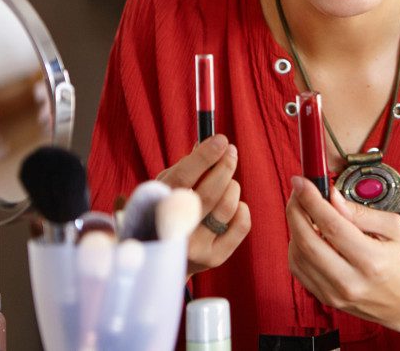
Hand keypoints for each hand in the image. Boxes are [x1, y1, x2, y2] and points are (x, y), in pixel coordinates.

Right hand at [157, 134, 250, 276]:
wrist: (163, 259)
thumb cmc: (167, 211)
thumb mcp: (166, 188)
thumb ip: (185, 167)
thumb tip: (208, 142)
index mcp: (157, 207)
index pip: (182, 179)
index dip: (204, 157)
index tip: (221, 140)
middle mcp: (174, 230)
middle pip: (209, 193)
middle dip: (225, 167)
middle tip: (231, 152)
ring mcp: (194, 246)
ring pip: (227, 207)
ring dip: (233, 187)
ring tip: (229, 183)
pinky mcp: (213, 258)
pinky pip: (240, 225)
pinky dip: (242, 208)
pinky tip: (234, 205)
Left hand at [286, 175, 399, 332]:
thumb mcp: (394, 229)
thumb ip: (361, 212)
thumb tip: (332, 197)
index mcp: (371, 261)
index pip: (331, 225)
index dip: (311, 199)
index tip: (301, 181)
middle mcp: (350, 281)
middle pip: (306, 241)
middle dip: (295, 210)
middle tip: (297, 192)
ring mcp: (336, 295)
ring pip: (298, 257)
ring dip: (294, 229)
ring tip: (304, 212)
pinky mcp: (328, 300)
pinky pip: (299, 271)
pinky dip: (297, 248)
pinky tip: (307, 234)